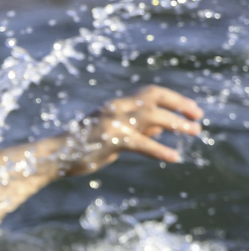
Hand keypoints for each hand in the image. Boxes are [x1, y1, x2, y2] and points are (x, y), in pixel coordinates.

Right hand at [62, 85, 203, 175]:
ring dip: (177, 123)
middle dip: (180, 104)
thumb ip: (136, 129)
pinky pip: (142, 143)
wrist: (53, 155)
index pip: (151, 93)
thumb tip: (162, 127)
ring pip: (153, 116)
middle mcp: (116, 108)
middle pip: (155, 97)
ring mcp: (113, 121)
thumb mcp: (113, 135)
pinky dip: (160, 150)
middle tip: (198, 116)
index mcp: (116, 105)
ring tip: (194, 131)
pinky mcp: (111, 138)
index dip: (174, 99)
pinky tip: (174, 157)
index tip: (192, 109)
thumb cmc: (81, 147)